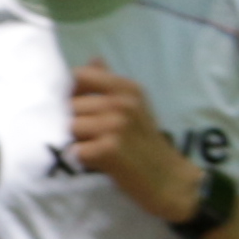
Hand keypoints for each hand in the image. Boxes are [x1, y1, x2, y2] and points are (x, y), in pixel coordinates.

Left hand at [69, 64, 195, 223]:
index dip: (70, 92)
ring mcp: (116, 125)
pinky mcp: (110, 149)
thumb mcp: (134, 105)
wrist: (168, 179)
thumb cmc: (145, 142)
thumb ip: (110, 83)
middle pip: (71, 105)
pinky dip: (82, 159)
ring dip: (77, 141)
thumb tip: (93, 59)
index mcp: (126, 88)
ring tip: (94, 148)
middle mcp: (122, 102)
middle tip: (91, 137)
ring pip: (71, 127)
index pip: (79, 76)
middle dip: (74, 122)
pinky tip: (97, 162)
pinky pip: (77, 150)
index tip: (77, 108)